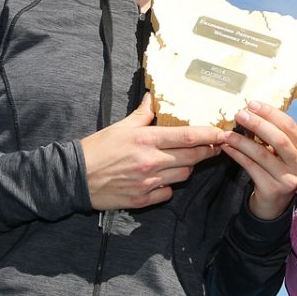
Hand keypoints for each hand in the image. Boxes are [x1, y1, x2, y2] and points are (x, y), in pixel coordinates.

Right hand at [80, 93, 225, 210]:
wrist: (74, 177)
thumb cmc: (97, 148)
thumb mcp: (120, 126)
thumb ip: (142, 113)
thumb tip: (151, 97)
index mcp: (146, 140)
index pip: (187, 136)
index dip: (208, 135)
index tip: (222, 132)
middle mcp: (151, 161)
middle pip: (192, 157)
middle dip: (207, 151)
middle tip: (215, 146)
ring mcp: (147, 182)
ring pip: (183, 175)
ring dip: (188, 167)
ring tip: (184, 160)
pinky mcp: (142, 199)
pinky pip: (167, 194)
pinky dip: (169, 187)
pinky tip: (162, 179)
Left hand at [221, 101, 296, 219]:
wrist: (273, 205)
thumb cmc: (274, 171)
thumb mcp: (278, 153)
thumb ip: (270, 135)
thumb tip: (248, 113)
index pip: (289, 126)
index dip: (271, 113)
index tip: (252, 104)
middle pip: (279, 139)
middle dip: (258, 124)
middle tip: (240, 114)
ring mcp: (288, 178)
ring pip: (262, 154)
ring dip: (242, 141)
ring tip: (226, 134)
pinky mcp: (273, 189)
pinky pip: (252, 168)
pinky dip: (237, 155)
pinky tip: (227, 148)